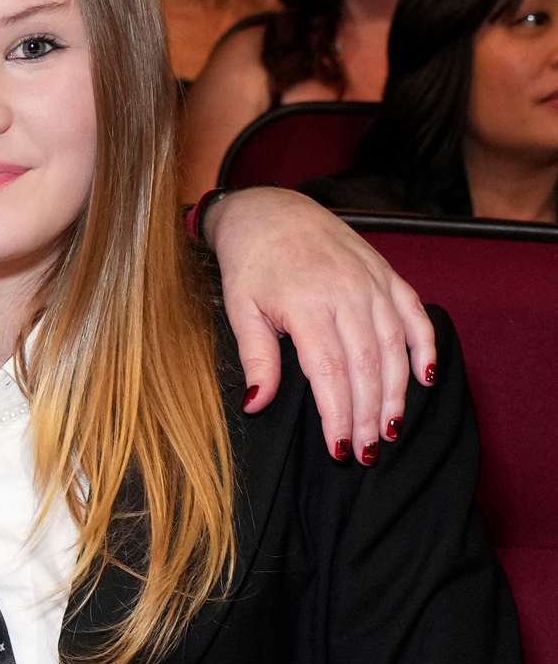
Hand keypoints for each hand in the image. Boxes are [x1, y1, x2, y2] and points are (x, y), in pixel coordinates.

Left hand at [205, 188, 435, 464]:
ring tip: (392, 429)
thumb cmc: (251, 264)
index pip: (330, 373)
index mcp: (307, 305)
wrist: (270, 211)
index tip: (340, 449)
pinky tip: (425, 378)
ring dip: (396, 392)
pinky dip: (424, 346)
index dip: (338, 414)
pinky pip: (415, 314)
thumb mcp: (240, 310)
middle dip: (369, 414)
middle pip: (367, 367)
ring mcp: (371, 283)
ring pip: (394, 348)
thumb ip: (256, 358)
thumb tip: (256, 405)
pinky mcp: (387, 275)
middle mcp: (346, 294)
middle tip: (368, 452)